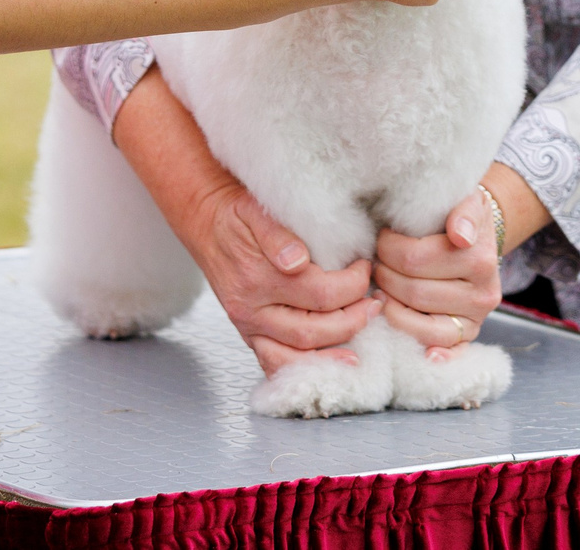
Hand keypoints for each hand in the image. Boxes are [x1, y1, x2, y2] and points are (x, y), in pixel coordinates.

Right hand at [178, 179, 382, 375]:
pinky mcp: (249, 336)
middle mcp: (250, 309)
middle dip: (352, 320)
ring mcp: (248, 327)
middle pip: (312, 330)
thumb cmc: (237, 215)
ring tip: (360, 345)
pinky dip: (303, 369)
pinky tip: (327, 366)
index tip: (365, 268)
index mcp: (256, 277)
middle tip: (374, 304)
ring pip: (295, 356)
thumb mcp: (256, 211)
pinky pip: (275, 364)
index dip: (352, 284)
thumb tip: (297, 261)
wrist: (205, 222)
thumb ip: (277, 235)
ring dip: (332, 354)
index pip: (318, 293)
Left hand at [374, 189, 502, 356]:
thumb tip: (460, 235)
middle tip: (377, 261)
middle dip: (385, 274)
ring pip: (419, 324)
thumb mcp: (464, 200)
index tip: (384, 236)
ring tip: (382, 286)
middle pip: (413, 292)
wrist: (477, 237)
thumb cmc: (457, 217)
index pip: (414, 259)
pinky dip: (426, 350)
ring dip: (391, 305)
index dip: (388, 247)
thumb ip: (463, 211)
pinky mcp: (467, 337)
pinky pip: (443, 350)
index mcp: (480, 258)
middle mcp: (483, 293)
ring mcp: (476, 319)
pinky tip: (416, 348)